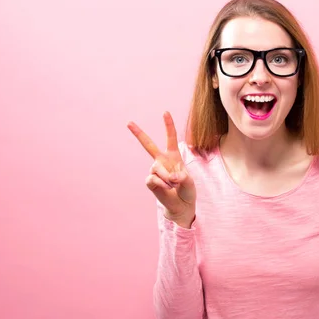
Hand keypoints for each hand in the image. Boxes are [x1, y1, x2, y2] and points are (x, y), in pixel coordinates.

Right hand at [127, 111, 195, 227]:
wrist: (181, 206)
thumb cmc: (186, 191)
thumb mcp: (190, 182)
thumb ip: (182, 177)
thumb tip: (171, 177)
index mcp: (173, 156)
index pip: (170, 138)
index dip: (168, 125)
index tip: (165, 112)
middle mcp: (161, 161)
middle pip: (148, 145)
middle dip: (138, 133)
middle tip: (128, 122)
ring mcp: (154, 170)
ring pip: (158, 168)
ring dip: (168, 178)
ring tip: (173, 185)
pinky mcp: (149, 181)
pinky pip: (154, 179)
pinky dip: (163, 185)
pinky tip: (166, 189)